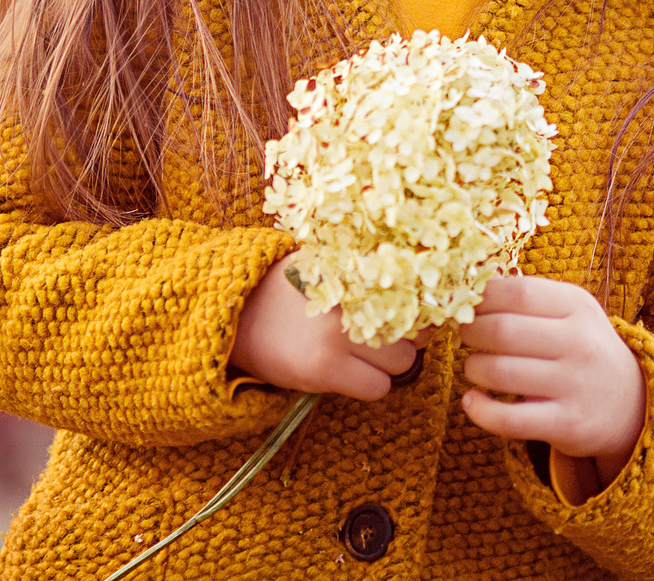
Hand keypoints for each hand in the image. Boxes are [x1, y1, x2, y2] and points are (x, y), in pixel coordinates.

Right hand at [230, 253, 426, 400]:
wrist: (234, 316)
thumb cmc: (282, 289)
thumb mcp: (324, 265)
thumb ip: (362, 271)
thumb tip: (415, 280)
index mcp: (352, 272)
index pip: (413, 291)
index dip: (419, 307)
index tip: (415, 313)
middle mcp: (348, 303)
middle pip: (415, 330)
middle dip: (407, 338)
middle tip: (388, 337)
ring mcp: (337, 340)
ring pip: (402, 364)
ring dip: (391, 364)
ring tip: (366, 355)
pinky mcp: (324, 371)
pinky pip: (376, 388)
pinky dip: (370, 384)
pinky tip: (350, 372)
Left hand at [458, 275, 646, 482]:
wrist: (631, 404)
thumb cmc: (583, 350)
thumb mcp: (571, 314)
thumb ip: (528, 299)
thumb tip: (470, 291)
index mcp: (578, 306)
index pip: (518, 292)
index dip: (483, 298)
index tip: (470, 305)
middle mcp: (580, 343)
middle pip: (503, 331)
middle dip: (471, 332)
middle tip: (466, 336)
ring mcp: (575, 385)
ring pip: (500, 373)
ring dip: (473, 368)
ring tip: (474, 368)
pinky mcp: (567, 424)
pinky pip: (508, 419)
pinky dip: (479, 410)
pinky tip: (472, 402)